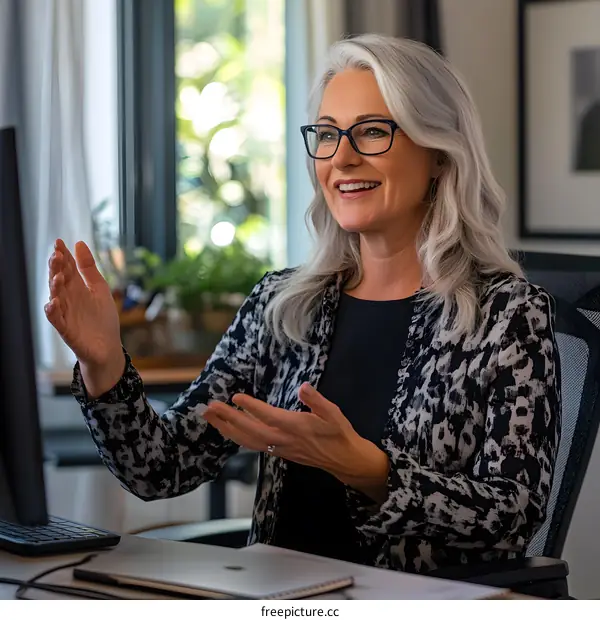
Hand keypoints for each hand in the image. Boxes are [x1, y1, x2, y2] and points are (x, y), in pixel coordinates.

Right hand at [45, 239, 123, 392]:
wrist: (108, 347)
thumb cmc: (103, 318)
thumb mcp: (100, 288)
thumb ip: (89, 268)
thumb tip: (79, 243)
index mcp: (77, 288)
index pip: (67, 268)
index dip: (63, 256)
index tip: (59, 242)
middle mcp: (68, 299)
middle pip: (59, 280)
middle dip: (56, 267)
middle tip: (57, 254)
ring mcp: (66, 314)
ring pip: (56, 297)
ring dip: (55, 286)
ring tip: (58, 275)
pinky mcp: (67, 330)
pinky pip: (56, 320)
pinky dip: (53, 311)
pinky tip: (54, 302)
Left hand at [203, 383, 389, 500]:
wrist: (344, 460)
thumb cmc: (340, 433)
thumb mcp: (334, 414)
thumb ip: (317, 401)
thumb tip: (303, 387)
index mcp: (297, 427)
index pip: (269, 417)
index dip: (252, 408)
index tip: (236, 397)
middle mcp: (284, 440)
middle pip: (251, 431)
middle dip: (229, 419)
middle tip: (210, 407)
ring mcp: (280, 448)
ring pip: (248, 441)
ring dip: (227, 429)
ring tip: (211, 417)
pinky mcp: (278, 453)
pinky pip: (253, 445)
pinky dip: (237, 437)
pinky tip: (228, 429)